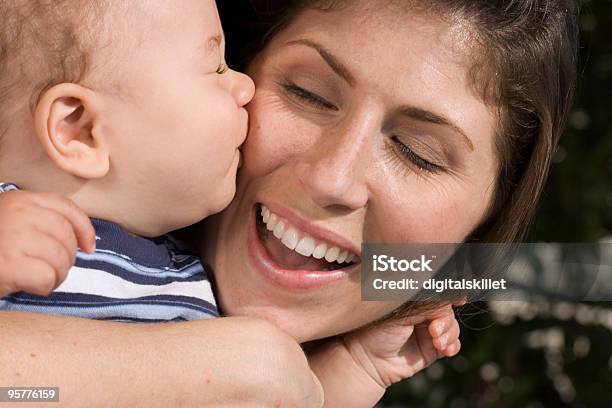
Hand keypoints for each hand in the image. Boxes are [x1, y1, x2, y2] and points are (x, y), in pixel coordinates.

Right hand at [0, 190, 94, 296]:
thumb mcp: (13, 222)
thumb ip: (42, 222)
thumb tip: (86, 244)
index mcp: (21, 199)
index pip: (67, 208)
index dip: (84, 229)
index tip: (89, 248)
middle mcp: (18, 214)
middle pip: (67, 237)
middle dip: (67, 259)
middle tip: (51, 270)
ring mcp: (12, 237)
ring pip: (61, 258)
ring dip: (57, 275)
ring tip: (40, 278)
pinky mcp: (8, 264)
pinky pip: (47, 277)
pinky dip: (45, 286)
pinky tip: (31, 286)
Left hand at [343, 303, 460, 388]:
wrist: (369, 360)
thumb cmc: (376, 330)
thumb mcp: (400, 312)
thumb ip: (423, 303)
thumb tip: (446, 294)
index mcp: (414, 300)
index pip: (437, 294)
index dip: (449, 296)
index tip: (457, 300)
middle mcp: (423, 314)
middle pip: (447, 311)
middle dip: (445, 320)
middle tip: (434, 330)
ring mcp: (429, 331)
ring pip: (452, 327)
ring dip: (449, 334)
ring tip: (437, 342)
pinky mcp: (433, 349)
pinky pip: (452, 344)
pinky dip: (452, 345)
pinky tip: (445, 350)